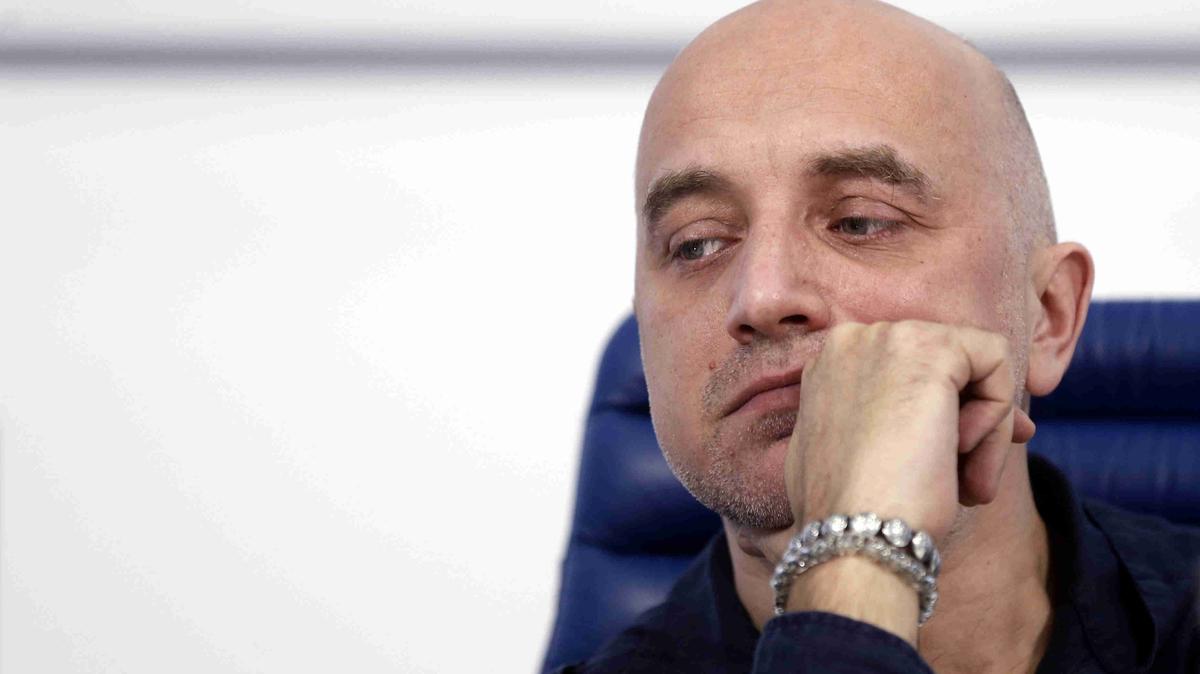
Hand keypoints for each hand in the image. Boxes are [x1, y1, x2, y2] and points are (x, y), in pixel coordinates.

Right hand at [786, 320, 1033, 540]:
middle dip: (972, 422)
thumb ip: (893, 426)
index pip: (908, 374)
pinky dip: (998, 414)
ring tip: (968, 487)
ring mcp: (889, 338)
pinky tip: (968, 458)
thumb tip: (964, 425)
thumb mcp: (861, 457)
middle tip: (974, 482)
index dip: (946, 413)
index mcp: (829, 367)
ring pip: (973, 367)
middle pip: (944, 367)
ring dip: (984, 431)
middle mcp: (853, 340)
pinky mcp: (932, 348)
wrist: (856, 535)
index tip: (961, 459)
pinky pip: (995, 362)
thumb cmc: (852, 514)